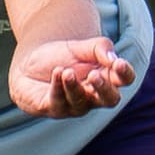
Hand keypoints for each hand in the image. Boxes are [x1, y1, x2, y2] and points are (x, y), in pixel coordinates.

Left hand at [9, 36, 133, 117]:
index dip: (125, 74)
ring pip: (80, 103)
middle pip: (110, 99)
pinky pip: (57, 102)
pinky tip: (56, 72)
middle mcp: (93, 97)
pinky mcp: (52, 108)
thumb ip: (100, 48)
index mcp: (106, 79)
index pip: (125, 80)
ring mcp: (73, 105)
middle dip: (104, 89)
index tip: (118, 63)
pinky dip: (57, 86)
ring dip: (74, 86)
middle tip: (94, 75)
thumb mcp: (82, 47)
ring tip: (67, 71)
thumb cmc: (61, 58)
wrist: (28, 65)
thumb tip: (113, 59)